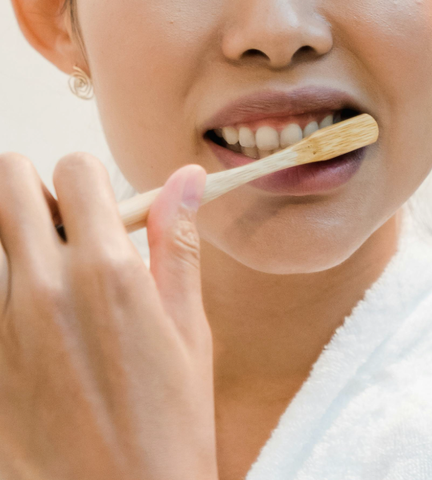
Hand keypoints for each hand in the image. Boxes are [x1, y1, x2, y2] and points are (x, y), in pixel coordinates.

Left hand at [0, 152, 216, 479]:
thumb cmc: (169, 419)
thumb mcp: (188, 326)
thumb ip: (178, 242)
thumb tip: (187, 179)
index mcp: (108, 272)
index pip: (75, 169)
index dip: (92, 178)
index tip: (105, 204)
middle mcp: (44, 286)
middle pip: (8, 181)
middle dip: (39, 188)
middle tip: (71, 223)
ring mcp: (3, 321)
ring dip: (22, 240)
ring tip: (61, 280)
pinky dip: (13, 288)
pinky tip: (46, 328)